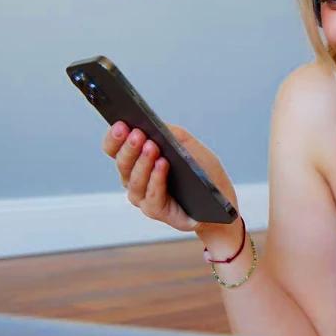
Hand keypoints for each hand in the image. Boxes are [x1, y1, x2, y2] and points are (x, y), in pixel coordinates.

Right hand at [102, 120, 236, 233]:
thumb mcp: (188, 145)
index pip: (115, 149)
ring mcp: (143, 197)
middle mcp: (134, 179)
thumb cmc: (202, 172)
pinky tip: (162, 165)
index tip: (121, 124)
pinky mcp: (156, 210)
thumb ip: (171, 133)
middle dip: (129, 147)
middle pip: (122, 163)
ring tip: (151, 147)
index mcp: (136, 160)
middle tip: (137, 134)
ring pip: (135, 180)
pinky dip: (156, 179)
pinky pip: (152, 195)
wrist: (220, 200)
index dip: (114, 137)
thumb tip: (153, 124)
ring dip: (142, 162)